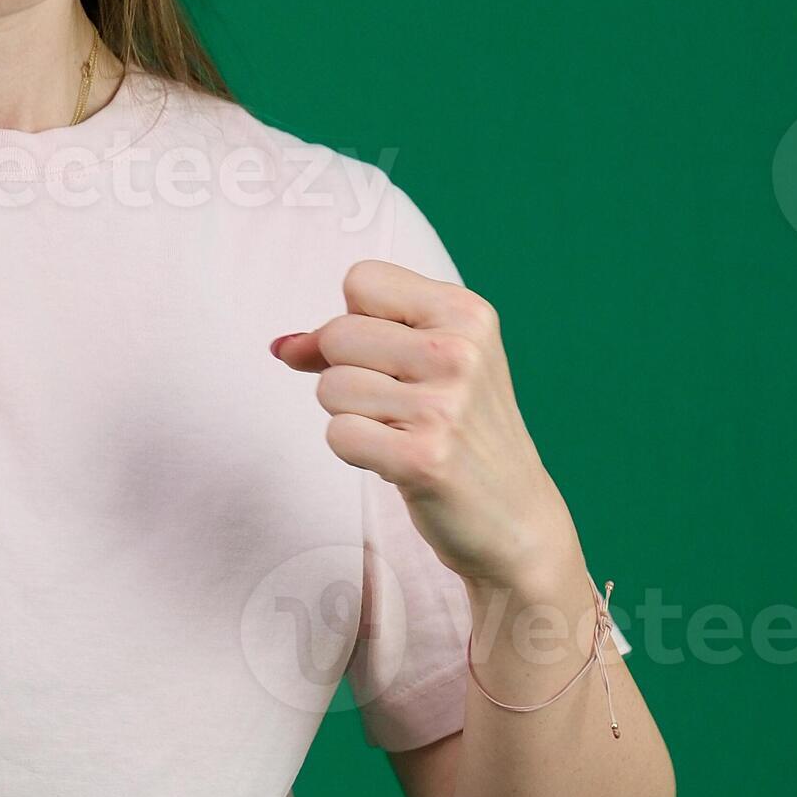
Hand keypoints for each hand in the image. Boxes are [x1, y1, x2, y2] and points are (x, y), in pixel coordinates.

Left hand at [271, 262, 578, 589]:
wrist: (515, 517)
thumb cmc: (457, 429)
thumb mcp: (422, 363)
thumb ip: (348, 339)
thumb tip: (281, 346)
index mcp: (467, 312)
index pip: (361, 279)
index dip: (357, 321)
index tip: (394, 358)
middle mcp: (460, 351)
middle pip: (337, 333)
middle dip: (349, 373)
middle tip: (402, 406)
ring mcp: (444, 405)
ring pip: (330, 386)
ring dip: (352, 416)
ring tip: (403, 433)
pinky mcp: (422, 458)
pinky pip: (336, 434)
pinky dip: (354, 451)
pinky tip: (398, 460)